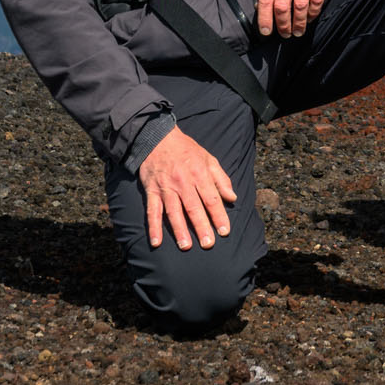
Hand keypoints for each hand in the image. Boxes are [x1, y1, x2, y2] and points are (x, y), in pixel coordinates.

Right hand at [136, 126, 237, 250]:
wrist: (157, 138)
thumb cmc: (186, 149)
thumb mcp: (208, 158)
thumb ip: (221, 179)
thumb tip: (232, 197)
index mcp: (199, 174)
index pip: (211, 198)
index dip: (219, 215)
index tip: (224, 231)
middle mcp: (183, 182)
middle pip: (194, 207)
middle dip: (201, 226)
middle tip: (208, 244)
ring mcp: (166, 187)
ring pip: (173, 211)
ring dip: (179, 230)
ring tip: (185, 246)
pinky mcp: (151, 191)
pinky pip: (152, 211)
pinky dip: (153, 227)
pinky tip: (156, 242)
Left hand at [254, 0, 334, 38]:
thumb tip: (261, 8)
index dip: (264, 18)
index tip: (266, 32)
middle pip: (282, 6)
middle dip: (283, 25)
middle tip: (285, 34)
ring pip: (300, 6)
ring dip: (299, 24)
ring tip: (298, 31)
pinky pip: (316, 0)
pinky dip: (313, 13)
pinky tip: (310, 18)